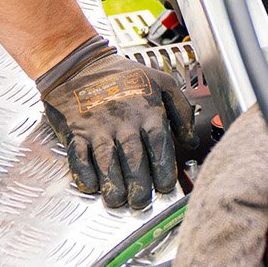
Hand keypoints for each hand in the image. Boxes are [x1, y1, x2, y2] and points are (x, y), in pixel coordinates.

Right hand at [36, 36, 194, 208]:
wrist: (80, 64)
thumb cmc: (124, 75)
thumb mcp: (163, 82)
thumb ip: (182, 111)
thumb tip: (191, 141)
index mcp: (147, 112)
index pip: (159, 145)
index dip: (164, 168)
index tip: (166, 186)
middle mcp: (123, 122)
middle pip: (134, 159)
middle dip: (139, 184)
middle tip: (141, 202)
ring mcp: (98, 128)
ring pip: (107, 161)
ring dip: (113, 184)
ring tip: (118, 201)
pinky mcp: (76, 132)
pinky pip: (79, 156)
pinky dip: (84, 173)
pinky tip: (91, 185)